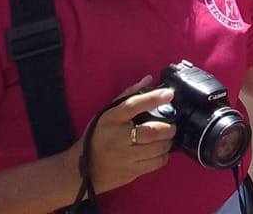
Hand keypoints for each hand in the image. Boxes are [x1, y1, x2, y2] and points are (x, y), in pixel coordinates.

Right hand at [70, 78, 175, 194]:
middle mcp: (118, 138)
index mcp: (112, 120)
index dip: (153, 98)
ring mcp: (125, 157)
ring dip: (168, 142)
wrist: (81, 170)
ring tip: (167, 138)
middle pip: (152, 131)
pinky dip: (164, 156)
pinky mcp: (131, 172)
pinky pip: (156, 164)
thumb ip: (128, 95)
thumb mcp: (107, 114)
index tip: (169, 94)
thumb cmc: (97, 136)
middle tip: (171, 125)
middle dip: (169, 127)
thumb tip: (149, 79)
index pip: (133, 106)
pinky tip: (160, 151)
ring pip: (158, 149)